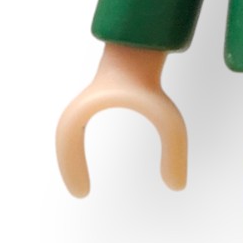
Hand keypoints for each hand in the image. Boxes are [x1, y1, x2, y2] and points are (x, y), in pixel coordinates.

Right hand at [56, 44, 187, 195]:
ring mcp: (86, 101)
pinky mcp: (93, 101)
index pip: (68, 136)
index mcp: (90, 104)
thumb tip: (178, 186)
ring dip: (72, 155)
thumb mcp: (168, 120)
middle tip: (82, 192)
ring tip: (83, 181)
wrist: (144, 50)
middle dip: (69, 163)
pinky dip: (77, 147)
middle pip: (64, 135)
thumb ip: (175, 150)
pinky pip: (77, 128)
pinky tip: (88, 161)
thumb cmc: (154, 84)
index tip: (83, 192)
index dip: (70, 165)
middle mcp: (82, 103)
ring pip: (68, 132)